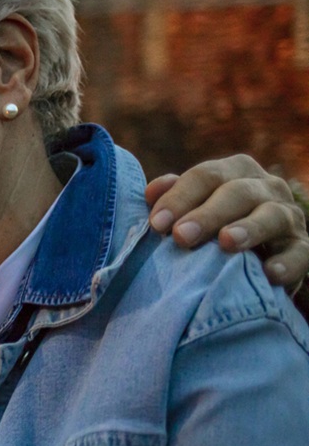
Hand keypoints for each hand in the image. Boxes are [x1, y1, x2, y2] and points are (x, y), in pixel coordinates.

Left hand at [146, 154, 308, 289]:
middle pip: (236, 193)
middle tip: (181, 236)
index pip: (206, 176)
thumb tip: (151, 191)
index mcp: (235, 171)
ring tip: (227, 243)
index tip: (156, 224)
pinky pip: (300, 253)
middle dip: (207, 214)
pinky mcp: (302, 247)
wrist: (252, 256)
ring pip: (271, 216)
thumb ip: (173, 198)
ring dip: (249, 229)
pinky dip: (287, 263)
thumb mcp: (191, 208)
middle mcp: (265, 187)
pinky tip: (270, 274)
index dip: (179, 197)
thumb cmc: (209, 226)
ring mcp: (288, 216)